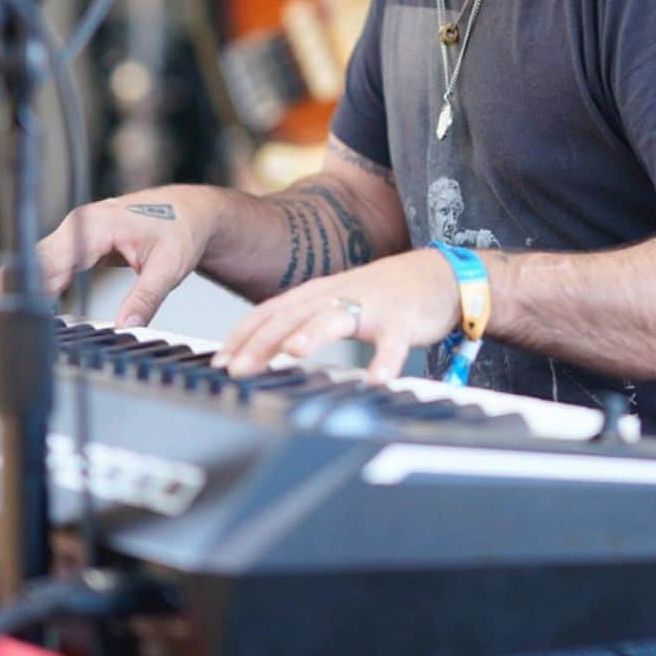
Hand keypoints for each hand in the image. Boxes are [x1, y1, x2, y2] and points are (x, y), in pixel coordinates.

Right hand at [0, 185, 227, 327]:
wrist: (193, 212)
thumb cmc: (182, 231)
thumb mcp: (170, 265)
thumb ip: (146, 297)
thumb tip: (125, 328)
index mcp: (97, 225)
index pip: (53, 259)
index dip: (25, 284)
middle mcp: (82, 224)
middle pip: (36, 259)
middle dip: (4, 284)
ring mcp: (80, 232)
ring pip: (39, 260)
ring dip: (10, 282)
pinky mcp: (82, 243)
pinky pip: (51, 262)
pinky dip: (31, 279)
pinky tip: (10, 297)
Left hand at [211, 247, 460, 382]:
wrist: (437, 275)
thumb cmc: (380, 296)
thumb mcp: (334, 303)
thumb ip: (301, 322)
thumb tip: (258, 351)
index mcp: (317, 294)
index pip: (270, 311)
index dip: (242, 335)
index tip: (218, 362)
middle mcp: (338, 295)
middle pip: (294, 316)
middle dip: (263, 342)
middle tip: (237, 369)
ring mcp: (370, 306)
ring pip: (337, 318)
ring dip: (314, 333)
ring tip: (294, 352)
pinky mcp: (402, 321)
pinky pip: (393, 343)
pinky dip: (385, 360)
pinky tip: (377, 380)